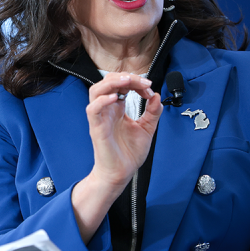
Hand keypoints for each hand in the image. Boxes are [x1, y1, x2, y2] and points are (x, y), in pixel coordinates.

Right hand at [85, 72, 162, 189]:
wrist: (121, 173)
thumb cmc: (129, 153)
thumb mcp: (147, 129)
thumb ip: (152, 112)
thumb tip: (157, 96)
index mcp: (117, 108)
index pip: (121, 84)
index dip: (136, 82)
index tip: (149, 89)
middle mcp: (107, 110)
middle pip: (107, 82)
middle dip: (126, 77)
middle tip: (143, 83)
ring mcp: (100, 117)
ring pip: (96, 91)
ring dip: (112, 82)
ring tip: (127, 82)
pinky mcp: (97, 128)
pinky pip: (93, 109)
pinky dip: (102, 100)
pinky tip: (116, 98)